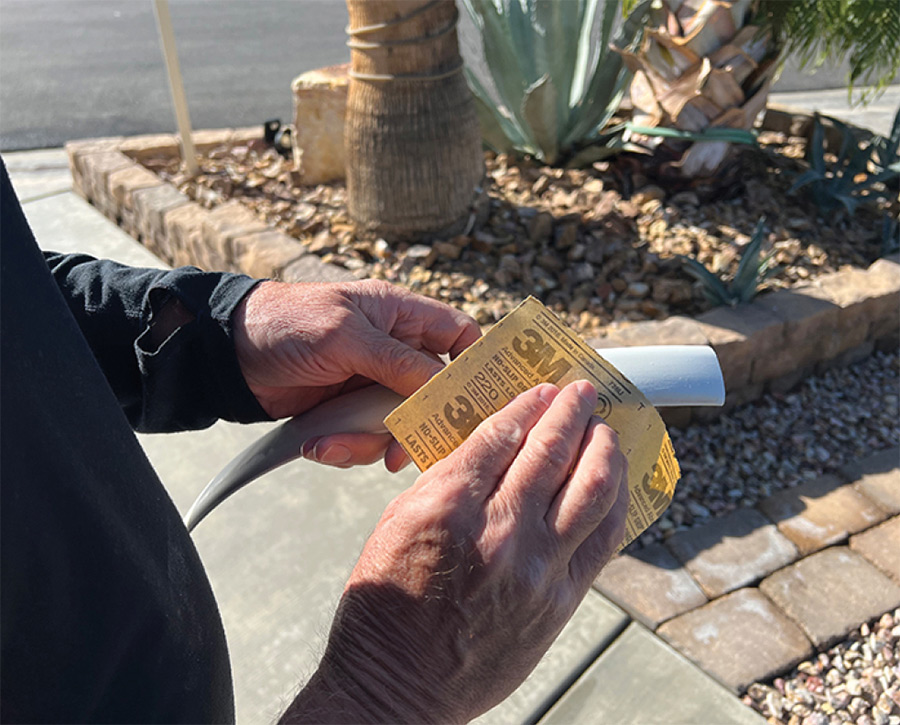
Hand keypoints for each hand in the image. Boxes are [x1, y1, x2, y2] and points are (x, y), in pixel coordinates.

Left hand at [233, 279, 479, 469]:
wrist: (229, 354)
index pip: (461, 337)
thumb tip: (445, 389)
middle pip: (436, 394)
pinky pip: (368, 439)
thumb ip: (398, 361)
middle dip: (422, 424)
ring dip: (375, 442)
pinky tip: (323, 444)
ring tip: (338, 442)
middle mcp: (395, 351)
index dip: (476, 366)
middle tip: (410, 449)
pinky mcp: (350, 411)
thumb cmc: (286, 322)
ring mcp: (372, 384)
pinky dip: (348, 447)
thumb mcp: (345, 336)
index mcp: (402, 316)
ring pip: (401, 424)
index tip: (480, 401)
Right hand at [281, 381, 628, 723]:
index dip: (528, 406)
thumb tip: (492, 443)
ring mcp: (536, 570)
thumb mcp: (395, 524)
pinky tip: (614, 482)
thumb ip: (446, 479)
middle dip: (573, 412)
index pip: (501, 436)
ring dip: (604, 449)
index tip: (542, 390)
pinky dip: (615, 501)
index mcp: (448, 508)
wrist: (399, 686)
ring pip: (591, 490)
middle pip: (551, 453)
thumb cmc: (386, 607)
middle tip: (583, 392)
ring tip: (606, 431)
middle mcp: (498, 534)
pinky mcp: (559, 602)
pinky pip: (602, 539)